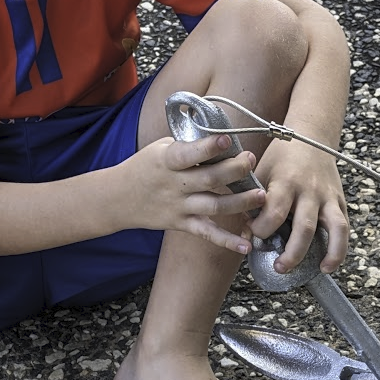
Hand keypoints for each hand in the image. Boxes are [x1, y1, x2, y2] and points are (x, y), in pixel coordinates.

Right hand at [121, 134, 268, 252]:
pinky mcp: (182, 224)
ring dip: (240, 202)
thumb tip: (220, 135)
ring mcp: (179, 207)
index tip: (226, 139)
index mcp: (167, 161)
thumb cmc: (145, 167)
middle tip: (251, 161)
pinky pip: (207, 233)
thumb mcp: (160, 148)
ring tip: (261, 196)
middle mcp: (175, 185)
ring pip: (214, 206)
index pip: (188, 154)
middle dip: (234, 170)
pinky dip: (227, 241)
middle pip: (209, 179)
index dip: (208, 147)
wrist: (118, 199)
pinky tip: (246, 245)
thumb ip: (188, 144)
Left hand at [247, 136, 348, 274]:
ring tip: (317, 270)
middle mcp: (309, 191)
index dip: (261, 229)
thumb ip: (252, 203)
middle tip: (279, 267)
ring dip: (328, 253)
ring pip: (334, 228)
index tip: (253, 233)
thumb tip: (245, 237)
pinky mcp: (340, 201)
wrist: (310, 135)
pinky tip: (329, 264)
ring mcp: (328, 197)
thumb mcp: (260, 172)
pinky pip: (344, 228)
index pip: (274, 212)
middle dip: (292, 252)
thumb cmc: (280, 158)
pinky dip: (340, 248)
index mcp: (285, 182)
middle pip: (304, 227)